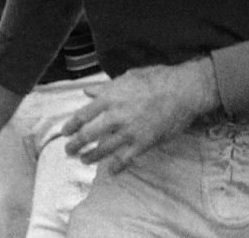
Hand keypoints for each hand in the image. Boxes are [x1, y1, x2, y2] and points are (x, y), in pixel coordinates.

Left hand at [62, 59, 218, 174]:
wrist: (183, 90)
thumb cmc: (157, 79)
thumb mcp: (129, 77)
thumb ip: (106, 87)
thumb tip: (88, 91)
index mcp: (110, 97)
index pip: (83, 115)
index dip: (71, 125)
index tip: (65, 132)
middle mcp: (116, 115)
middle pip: (88, 135)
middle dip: (75, 145)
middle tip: (69, 150)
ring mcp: (129, 131)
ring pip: (103, 150)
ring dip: (91, 157)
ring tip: (84, 160)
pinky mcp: (143, 143)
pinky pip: (125, 159)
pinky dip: (116, 167)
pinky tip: (111, 171)